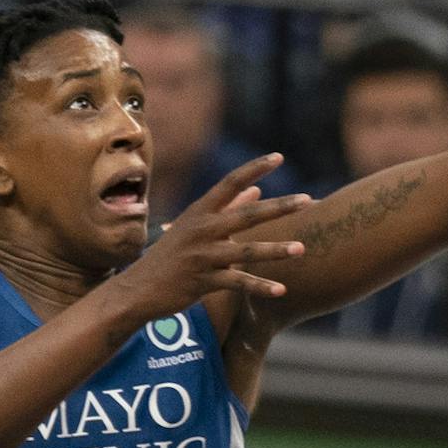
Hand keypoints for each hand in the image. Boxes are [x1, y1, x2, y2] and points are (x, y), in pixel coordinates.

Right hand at [107, 155, 308, 318]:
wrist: (139, 289)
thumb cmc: (172, 255)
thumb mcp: (195, 226)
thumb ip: (228, 208)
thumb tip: (257, 189)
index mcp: (200, 212)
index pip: (230, 183)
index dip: (254, 168)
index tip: (278, 157)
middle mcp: (202, 229)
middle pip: (246, 214)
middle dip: (279, 207)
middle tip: (308, 200)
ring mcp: (203, 256)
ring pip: (246, 251)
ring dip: (276, 250)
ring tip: (301, 249)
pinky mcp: (203, 281)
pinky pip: (238, 283)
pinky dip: (260, 287)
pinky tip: (281, 290)